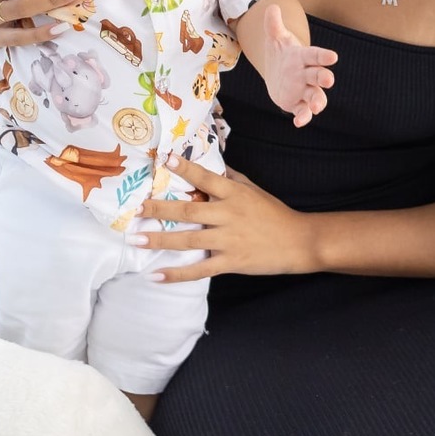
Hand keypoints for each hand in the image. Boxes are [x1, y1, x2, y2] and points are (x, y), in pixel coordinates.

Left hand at [126, 157, 318, 279]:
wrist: (298, 242)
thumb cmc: (274, 213)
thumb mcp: (254, 189)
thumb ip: (231, 178)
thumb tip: (211, 164)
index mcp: (235, 194)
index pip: (206, 178)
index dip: (186, 169)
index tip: (165, 160)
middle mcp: (229, 215)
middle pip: (189, 210)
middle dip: (159, 209)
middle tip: (136, 208)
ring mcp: (228, 240)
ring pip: (188, 239)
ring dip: (160, 239)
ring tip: (136, 238)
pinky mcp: (230, 262)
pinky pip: (199, 269)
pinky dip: (176, 274)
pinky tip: (156, 275)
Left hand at [260, 3, 337, 127]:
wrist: (277, 72)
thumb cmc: (281, 53)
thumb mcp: (275, 38)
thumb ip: (273, 24)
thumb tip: (271, 6)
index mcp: (303, 57)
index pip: (315, 55)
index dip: (323, 56)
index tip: (333, 57)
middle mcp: (306, 74)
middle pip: (318, 76)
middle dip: (324, 78)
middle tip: (329, 80)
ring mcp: (304, 90)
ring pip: (315, 96)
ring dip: (318, 101)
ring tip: (317, 107)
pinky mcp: (297, 104)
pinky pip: (302, 111)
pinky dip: (303, 117)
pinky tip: (299, 122)